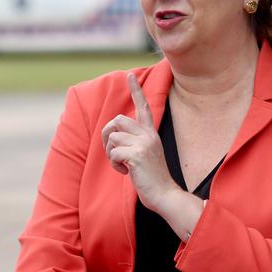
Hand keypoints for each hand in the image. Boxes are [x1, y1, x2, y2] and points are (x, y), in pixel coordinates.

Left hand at [101, 73, 178, 210]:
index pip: (143, 106)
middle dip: (107, 135)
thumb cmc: (152, 178)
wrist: (165, 195)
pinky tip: (125, 172)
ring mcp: (143, 144)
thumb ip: (134, 142)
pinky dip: (114, 164)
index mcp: (150, 133)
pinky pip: (113, 152)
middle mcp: (148, 135)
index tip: (130, 76)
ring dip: (111, 154)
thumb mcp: (145, 154)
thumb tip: (115, 134)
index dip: (136, 90)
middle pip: (117, 120)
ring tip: (122, 165)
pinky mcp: (137, 155)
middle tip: (113, 152)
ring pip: (112, 138)